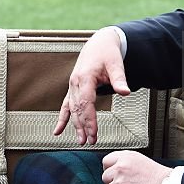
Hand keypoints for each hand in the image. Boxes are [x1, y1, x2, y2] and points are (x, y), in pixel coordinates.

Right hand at [53, 27, 130, 144]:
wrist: (99, 43)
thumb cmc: (108, 53)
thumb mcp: (116, 64)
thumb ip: (119, 79)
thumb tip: (125, 92)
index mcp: (85, 77)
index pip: (86, 102)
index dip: (89, 119)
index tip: (94, 132)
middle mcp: (75, 82)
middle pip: (78, 108)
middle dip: (83, 126)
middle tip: (90, 141)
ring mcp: (72, 86)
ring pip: (71, 109)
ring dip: (75, 125)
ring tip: (81, 141)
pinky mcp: (73, 88)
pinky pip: (65, 105)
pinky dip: (62, 119)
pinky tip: (57, 132)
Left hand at [101, 150, 170, 183]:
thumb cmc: (156, 174)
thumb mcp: (139, 159)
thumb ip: (124, 160)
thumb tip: (112, 166)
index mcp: (124, 157)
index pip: (106, 162)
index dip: (110, 168)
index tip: (114, 173)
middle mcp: (119, 169)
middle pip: (105, 177)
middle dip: (113, 182)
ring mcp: (119, 183)